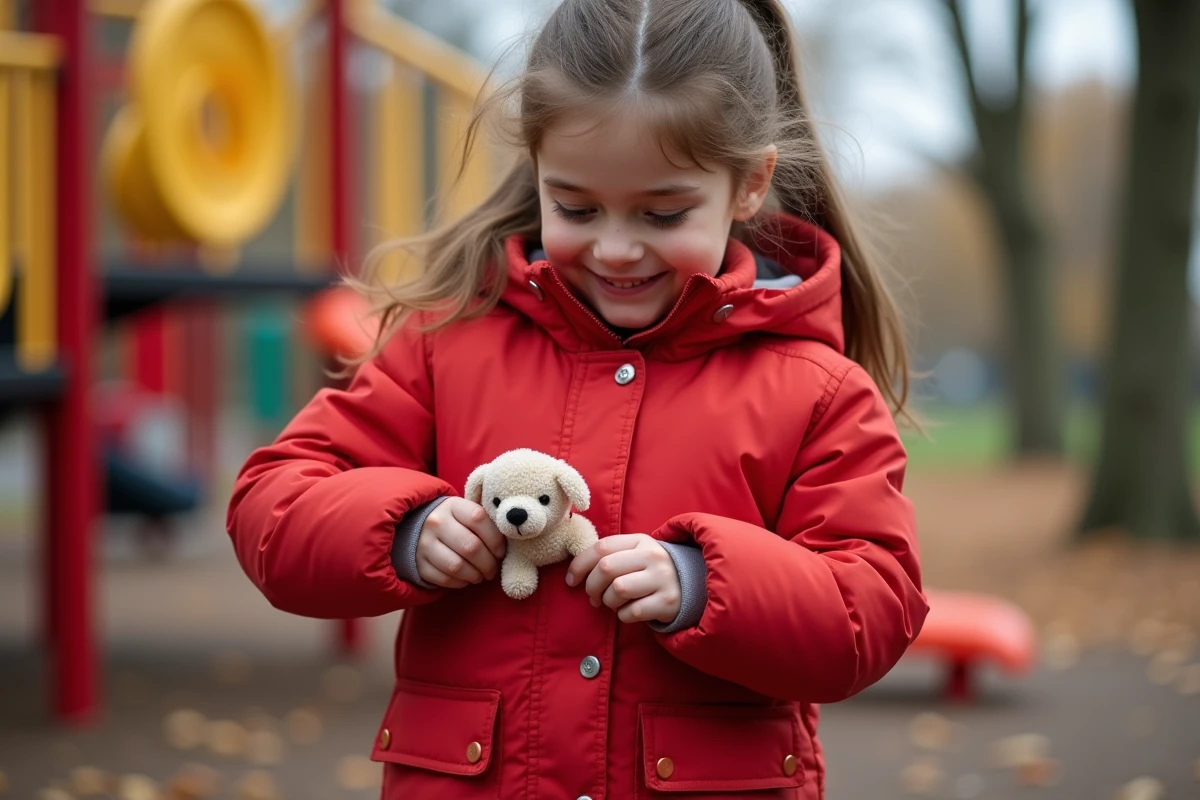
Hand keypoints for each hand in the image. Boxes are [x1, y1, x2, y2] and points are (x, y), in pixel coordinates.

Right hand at [416, 498, 506, 588]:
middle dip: (488, 563)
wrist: (416, 527)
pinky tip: (466, 579)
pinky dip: (460, 583)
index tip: (500, 552)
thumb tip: (508, 543)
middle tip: (493, 569)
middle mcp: (436, 522)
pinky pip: (443, 579)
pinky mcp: (418, 563)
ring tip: (481, 576)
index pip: (479, 519)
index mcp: (453, 506)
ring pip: (457, 566)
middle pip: (471, 547)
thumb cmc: (453, 521)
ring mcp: (424, 543)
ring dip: (475, 575)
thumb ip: (484, 523)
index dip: (495, 539)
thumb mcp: (465, 512)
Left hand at [565, 534, 680, 623]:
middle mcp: (652, 556)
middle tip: (593, 596)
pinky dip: (622, 615)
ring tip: (613, 603)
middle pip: (606, 568)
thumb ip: (609, 556)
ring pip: (617, 590)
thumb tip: (575, 572)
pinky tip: (627, 612)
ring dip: (608, 602)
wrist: (690, 586)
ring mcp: (662, 579)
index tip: (571, 580)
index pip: (601, 547)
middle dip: (591, 586)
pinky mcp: (668, 602)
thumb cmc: (650, 571)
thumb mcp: (635, 554)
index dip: (580, 565)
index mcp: (640, 540)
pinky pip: (631, 612)